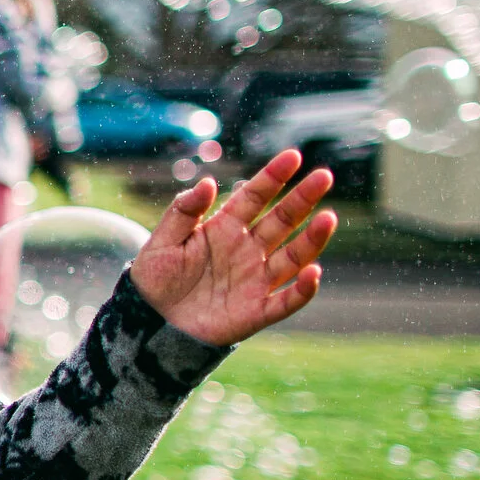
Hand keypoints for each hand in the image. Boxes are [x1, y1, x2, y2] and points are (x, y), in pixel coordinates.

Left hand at [129, 150, 336, 346]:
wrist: (150, 322)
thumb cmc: (156, 278)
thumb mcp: (162, 241)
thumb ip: (183, 211)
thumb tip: (208, 182)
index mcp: (224, 228)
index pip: (254, 197)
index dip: (273, 177)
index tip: (293, 156)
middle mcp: (246, 250)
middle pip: (282, 221)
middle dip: (303, 199)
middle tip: (324, 176)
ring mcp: (254, 280)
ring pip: (292, 257)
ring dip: (312, 240)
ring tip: (329, 218)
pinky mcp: (256, 311)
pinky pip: (286, 301)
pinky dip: (302, 290)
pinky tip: (313, 273)